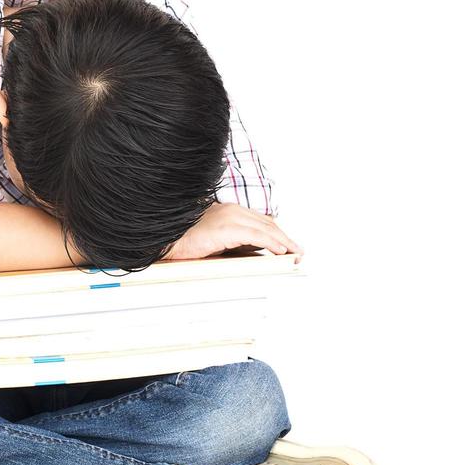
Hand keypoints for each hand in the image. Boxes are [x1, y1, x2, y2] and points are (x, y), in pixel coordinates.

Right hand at [167, 202, 303, 262]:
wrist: (167, 238)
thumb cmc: (186, 240)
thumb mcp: (217, 241)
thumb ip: (236, 242)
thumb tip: (256, 251)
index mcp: (230, 211)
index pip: (262, 221)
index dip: (278, 234)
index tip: (289, 245)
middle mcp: (233, 210)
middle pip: (268, 224)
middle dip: (285, 239)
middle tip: (297, 252)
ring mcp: (230, 217)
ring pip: (266, 229)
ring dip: (283, 242)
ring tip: (294, 254)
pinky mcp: (227, 228)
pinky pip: (256, 236)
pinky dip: (271, 243)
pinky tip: (280, 251)